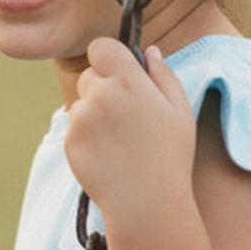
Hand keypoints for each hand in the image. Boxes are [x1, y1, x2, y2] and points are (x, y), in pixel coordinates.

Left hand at [65, 38, 196, 230]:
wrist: (145, 202)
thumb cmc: (169, 157)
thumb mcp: (180, 112)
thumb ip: (164, 75)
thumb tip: (150, 52)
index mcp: (128, 80)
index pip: (100, 47)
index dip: (108, 57)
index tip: (118, 73)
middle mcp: (100, 94)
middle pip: (89, 75)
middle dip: (102, 87)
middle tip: (125, 117)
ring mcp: (81, 118)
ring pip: (80, 103)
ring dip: (93, 114)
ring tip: (119, 141)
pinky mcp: (70, 141)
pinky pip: (74, 128)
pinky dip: (86, 137)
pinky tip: (108, 155)